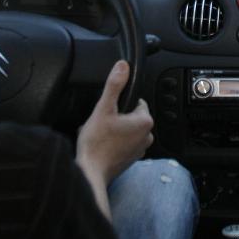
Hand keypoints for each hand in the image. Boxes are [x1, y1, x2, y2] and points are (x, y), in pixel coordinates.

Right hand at [76, 60, 152, 184]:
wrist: (90, 172)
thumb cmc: (96, 144)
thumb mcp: (103, 108)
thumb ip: (114, 85)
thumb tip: (123, 66)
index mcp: (145, 121)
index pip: (137, 101)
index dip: (120, 103)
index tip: (109, 110)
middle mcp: (147, 136)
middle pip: (131, 115)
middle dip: (116, 116)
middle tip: (102, 123)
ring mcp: (140, 149)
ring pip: (126, 129)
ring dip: (114, 129)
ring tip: (100, 134)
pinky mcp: (131, 158)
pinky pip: (123, 142)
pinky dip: (113, 141)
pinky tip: (101, 144)